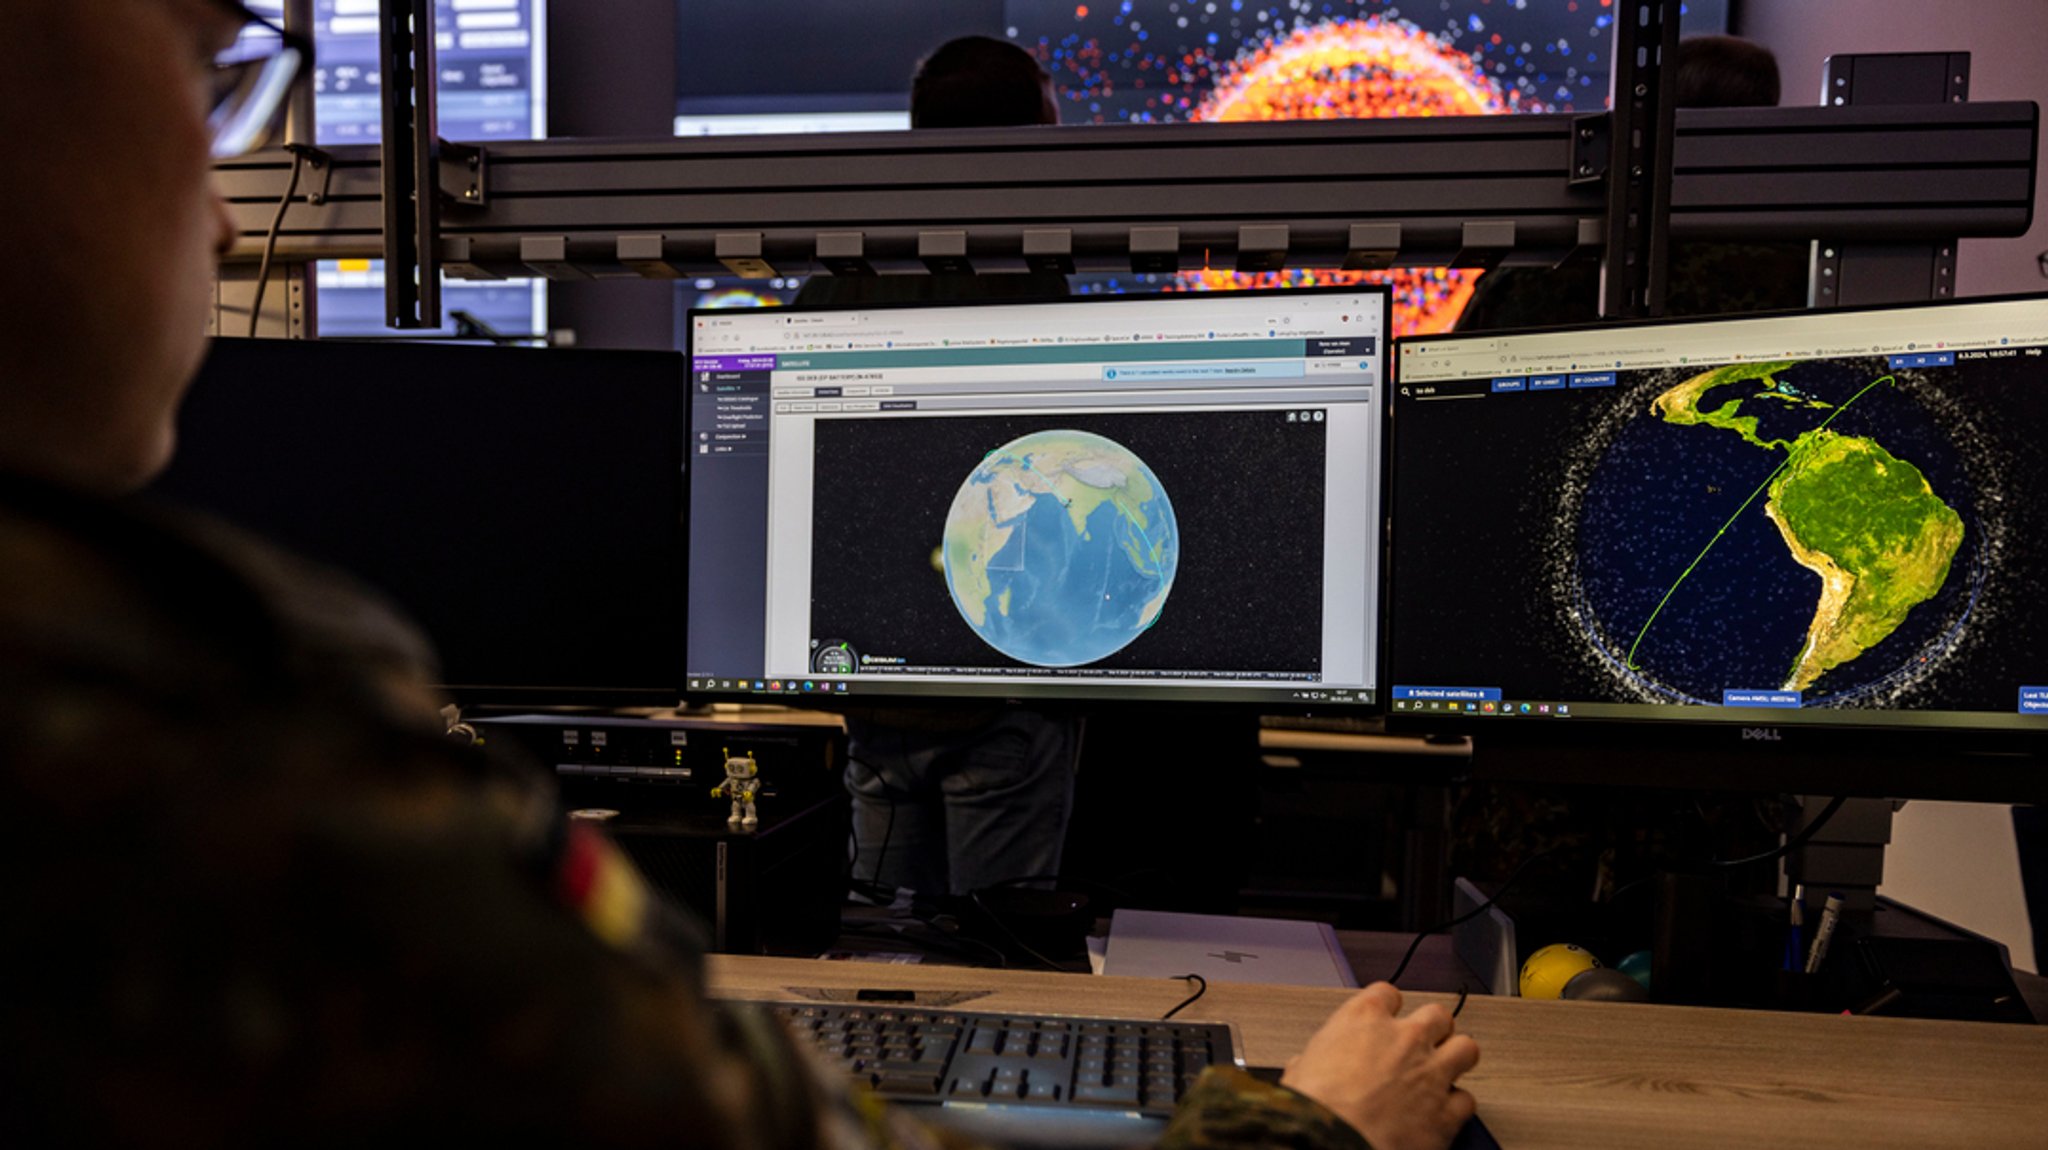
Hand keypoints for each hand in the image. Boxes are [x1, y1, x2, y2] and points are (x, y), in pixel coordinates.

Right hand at [1279, 982, 1479, 1149]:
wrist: (1333, 1145)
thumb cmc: (1314, 1108)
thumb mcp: (1299, 1072)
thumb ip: (1314, 1060)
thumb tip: (1307, 1066)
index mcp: (1364, 1020)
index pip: (1387, 994)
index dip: (1387, 1006)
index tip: (1385, 1016)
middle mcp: (1404, 1039)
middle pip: (1437, 1014)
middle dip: (1433, 1028)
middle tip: (1422, 1042)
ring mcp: (1431, 1074)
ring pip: (1466, 1048)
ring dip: (1457, 1057)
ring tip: (1445, 1069)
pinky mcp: (1446, 1112)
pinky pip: (1466, 1099)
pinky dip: (1457, 1105)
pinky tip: (1444, 1111)